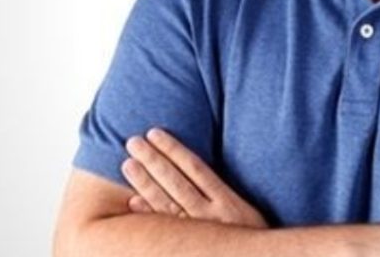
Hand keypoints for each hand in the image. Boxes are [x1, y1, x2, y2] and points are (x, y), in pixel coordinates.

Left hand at [121, 127, 268, 228]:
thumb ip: (224, 194)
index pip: (195, 168)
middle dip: (153, 160)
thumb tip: (197, 171)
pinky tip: (132, 201)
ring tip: (127, 164)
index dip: (174, 149)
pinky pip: (164, 229)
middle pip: (176, 182)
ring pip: (166, 203)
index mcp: (227, 201)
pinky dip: (147, 215)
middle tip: (133, 142)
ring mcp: (196, 232)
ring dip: (145, 183)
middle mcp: (209, 215)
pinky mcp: (187, 246)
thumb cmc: (251, 237)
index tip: (155, 133)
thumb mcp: (247, 212)